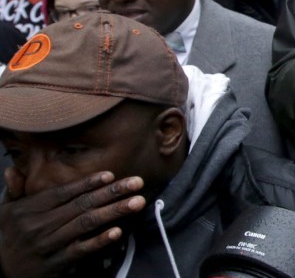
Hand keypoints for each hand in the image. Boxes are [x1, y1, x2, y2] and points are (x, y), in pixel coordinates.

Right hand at [0, 169, 145, 277]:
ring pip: (86, 224)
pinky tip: (117, 232)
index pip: (64, 193)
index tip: (111, 175)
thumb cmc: (11, 235)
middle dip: (112, 193)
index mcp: (29, 209)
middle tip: (137, 182)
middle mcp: (39, 225)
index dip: (88, 183)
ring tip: (137, 202)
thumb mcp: (6, 212)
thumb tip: (12, 170)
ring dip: (114, 212)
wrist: (2, 270)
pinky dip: (99, 240)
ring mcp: (49, 244)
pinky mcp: (57, 263)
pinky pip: (81, 250)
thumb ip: (15, 190)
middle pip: (81, 205)